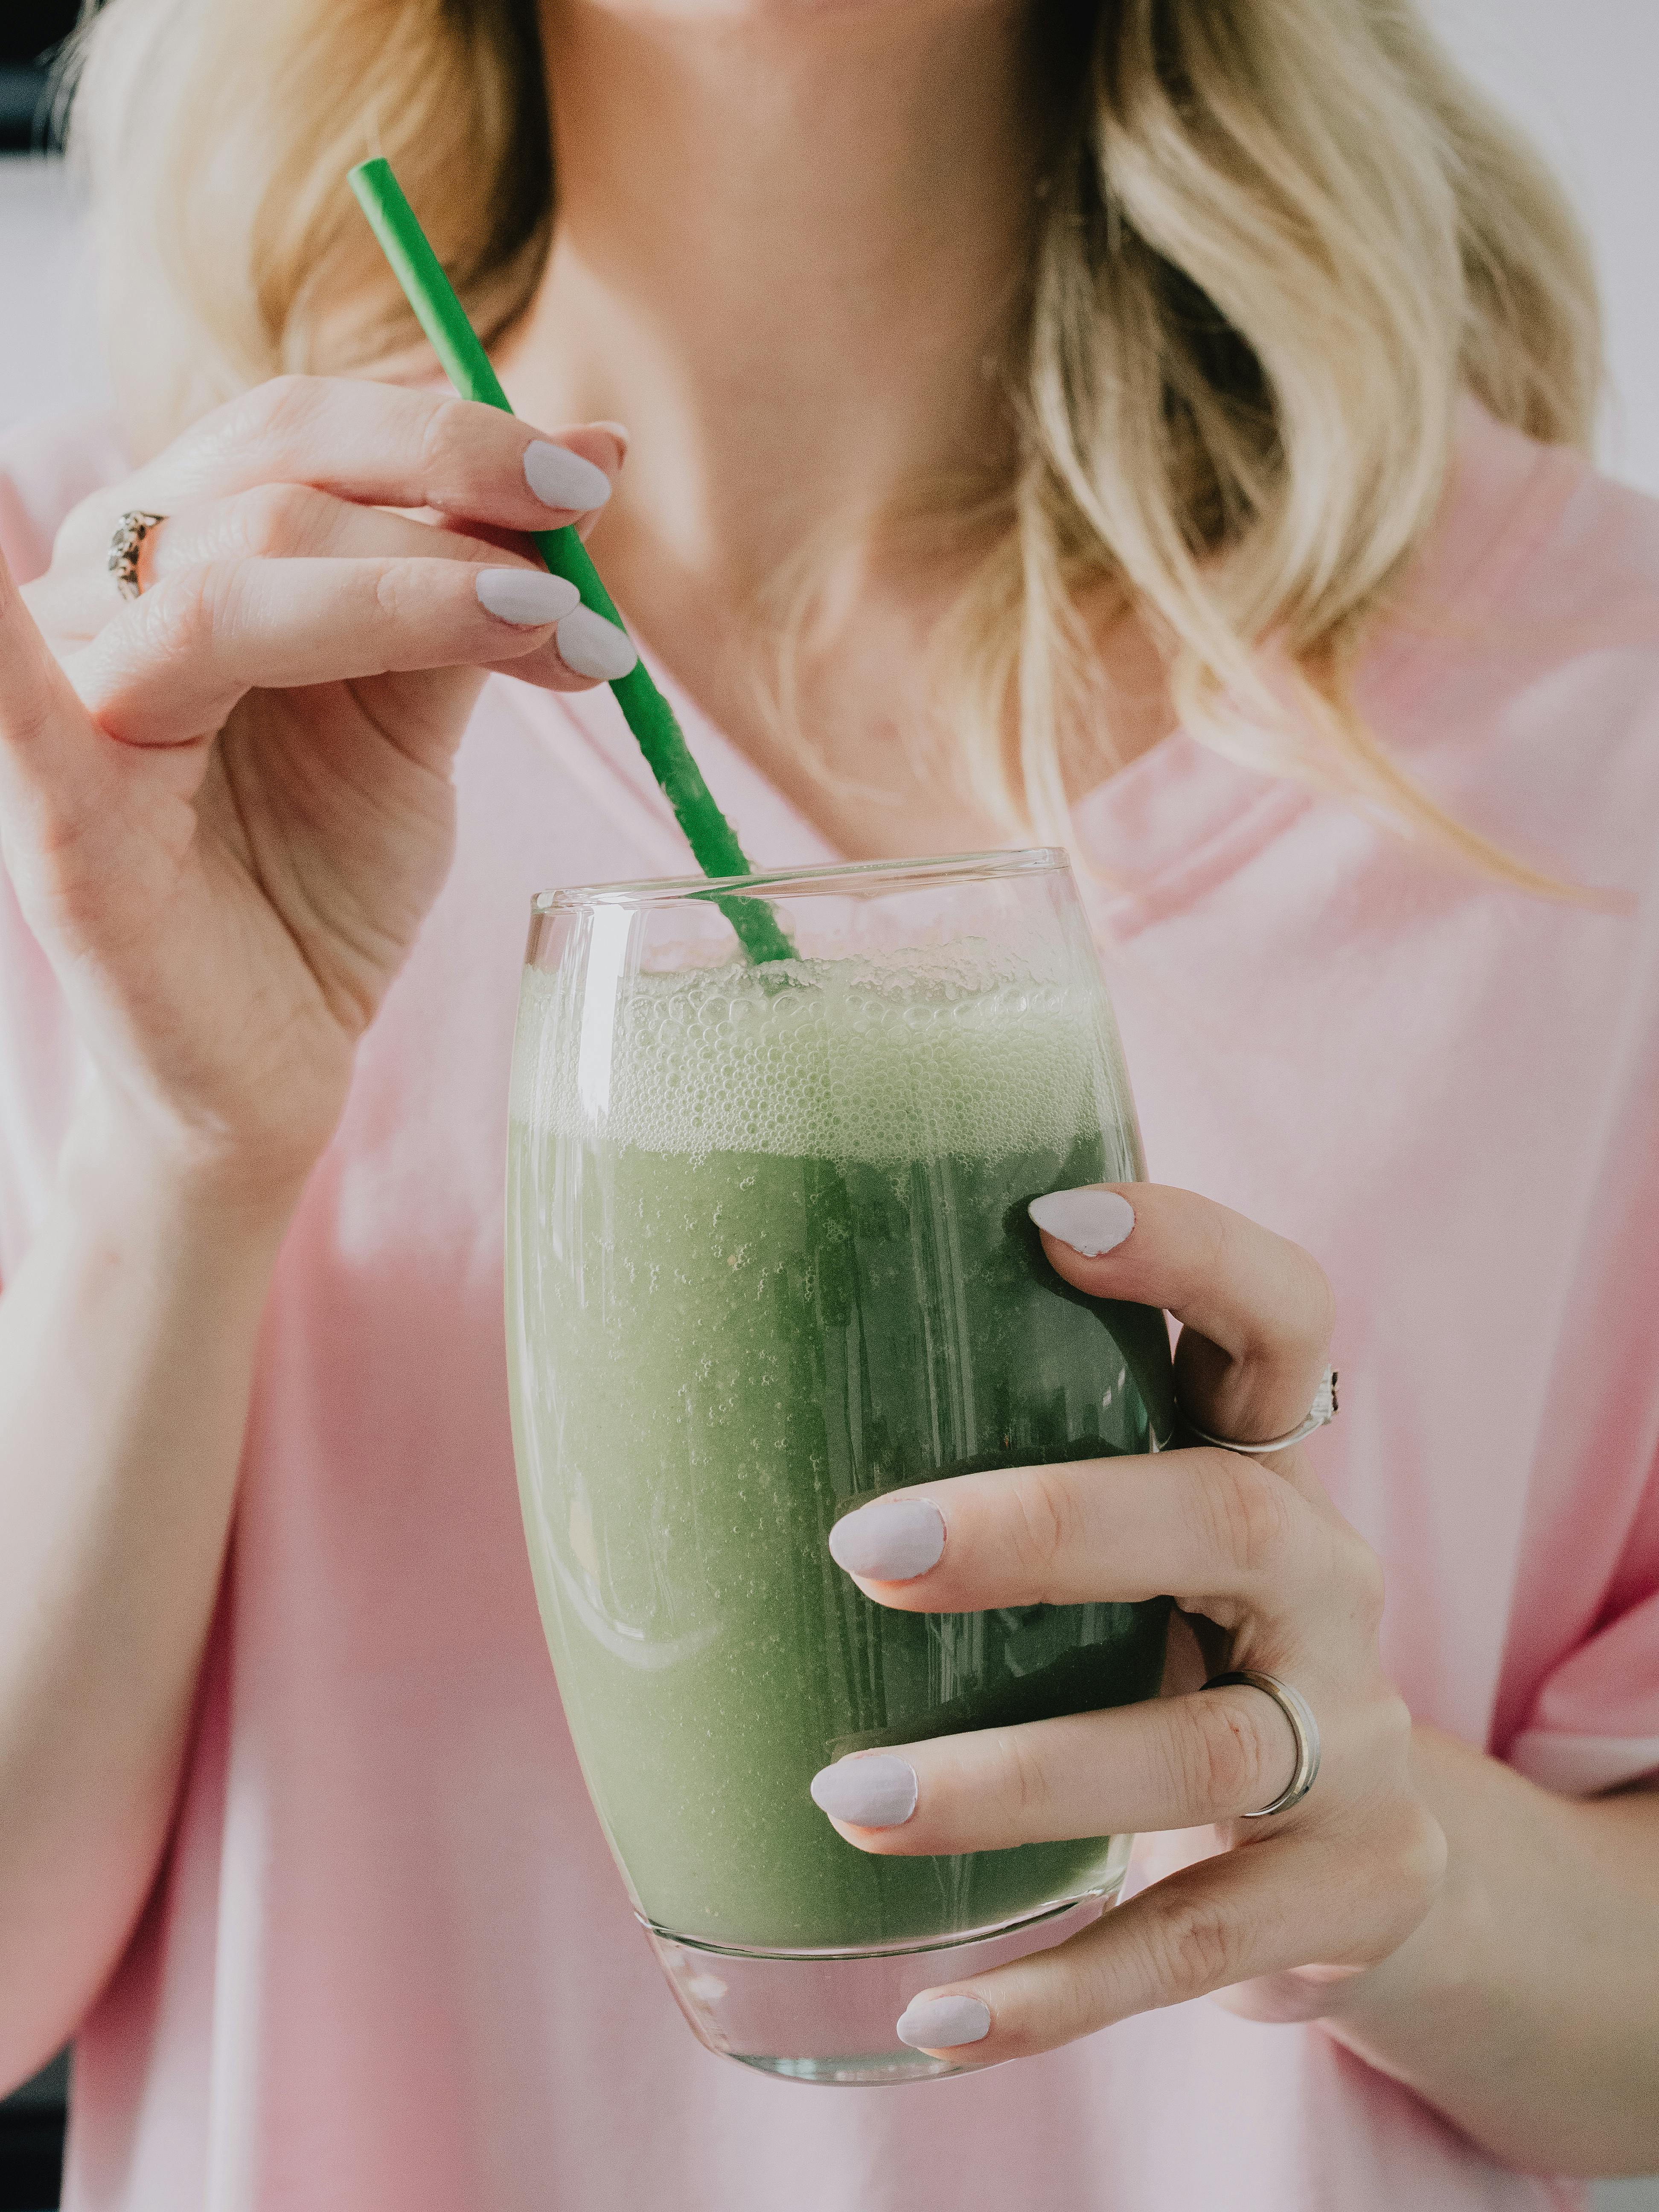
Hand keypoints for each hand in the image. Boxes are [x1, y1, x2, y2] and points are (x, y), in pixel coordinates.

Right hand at [2, 375, 627, 1202]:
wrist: (267, 1064)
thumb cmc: (319, 887)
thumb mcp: (408, 725)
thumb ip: (462, 606)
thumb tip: (578, 465)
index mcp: (179, 559)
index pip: (296, 435)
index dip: (448, 432)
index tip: (595, 466)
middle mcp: (105, 601)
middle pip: (270, 476)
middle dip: (449, 483)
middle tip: (587, 521)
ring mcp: (70, 702)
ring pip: (235, 581)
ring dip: (415, 586)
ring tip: (557, 629)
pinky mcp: (63, 817)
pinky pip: (21, 693)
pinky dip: (28, 631)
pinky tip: (121, 585)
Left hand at [811, 1184, 1444, 2061]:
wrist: (1363, 1859)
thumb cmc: (1175, 1653)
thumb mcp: (1135, 1554)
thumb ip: (1009, 1480)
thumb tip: (691, 1430)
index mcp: (1265, 1467)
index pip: (1277, 1315)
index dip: (1190, 1251)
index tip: (1046, 1218)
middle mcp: (1326, 1582)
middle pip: (1224, 1515)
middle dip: (1048, 1524)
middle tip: (864, 1547)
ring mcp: (1352, 1743)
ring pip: (1198, 1749)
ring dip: (1016, 1778)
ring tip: (852, 1797)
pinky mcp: (1350, 1894)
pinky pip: (1198, 1942)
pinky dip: (1063, 1984)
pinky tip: (939, 2011)